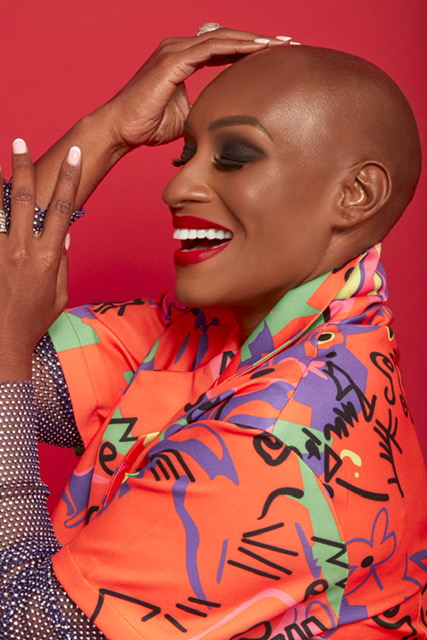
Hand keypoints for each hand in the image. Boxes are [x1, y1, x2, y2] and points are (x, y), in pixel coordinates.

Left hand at [0, 139, 80, 379]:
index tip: (75, 155)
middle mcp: (22, 248)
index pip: (63, 208)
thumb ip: (60, 261)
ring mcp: (0, 251)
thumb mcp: (59, 292)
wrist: (4, 338)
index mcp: (47, 256)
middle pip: (24, 197)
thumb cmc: (35, 318)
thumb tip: (62, 235)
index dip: (70, 178)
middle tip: (19, 143)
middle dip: (23, 167)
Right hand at [101, 28, 293, 148]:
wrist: (121, 129)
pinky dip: (236, 46)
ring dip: (254, 40)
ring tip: (281, 43)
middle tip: (288, 43)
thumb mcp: (187, 116)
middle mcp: (180, 48)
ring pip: (223, 38)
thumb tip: (225, 119)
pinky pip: (211, 48)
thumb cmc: (148, 125)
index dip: (250, 50)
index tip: (276, 55)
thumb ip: (205, 108)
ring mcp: (175, 51)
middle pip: (227, 38)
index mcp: (183, 59)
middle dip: (259, 41)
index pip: (223, 49)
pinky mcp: (172, 59)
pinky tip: (258, 48)